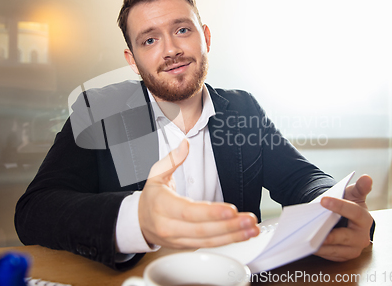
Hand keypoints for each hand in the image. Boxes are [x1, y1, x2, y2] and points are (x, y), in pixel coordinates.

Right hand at [138, 139, 258, 248]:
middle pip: (202, 230)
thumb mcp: (156, 174)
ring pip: (208, 240)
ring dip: (233, 235)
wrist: (139, 222)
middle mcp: (169, 226)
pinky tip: (242, 234)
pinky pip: (208, 245)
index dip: (211, 212)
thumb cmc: (151, 198)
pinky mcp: (187, 246)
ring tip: (252, 228)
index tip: (231, 209)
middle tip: (249, 220)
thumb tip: (185, 144)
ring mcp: (178, 239)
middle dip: (229, 226)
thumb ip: (173, 159)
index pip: (188, 212)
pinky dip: (228, 241)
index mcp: (162, 206)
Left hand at [315, 175, 373, 260]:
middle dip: (331, 234)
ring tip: (307, 239)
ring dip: (322, 245)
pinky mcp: (342, 256)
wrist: (347, 220)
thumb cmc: (350, 206)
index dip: (339, 206)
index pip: (354, 212)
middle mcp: (361, 237)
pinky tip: (307, 245)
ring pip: (336, 249)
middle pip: (345, 237)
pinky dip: (319, 251)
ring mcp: (352, 249)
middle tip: (315, 230)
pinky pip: (329, 255)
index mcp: (365, 219)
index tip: (323, 200)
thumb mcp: (354, 195)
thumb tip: (366, 178)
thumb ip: (360, 187)